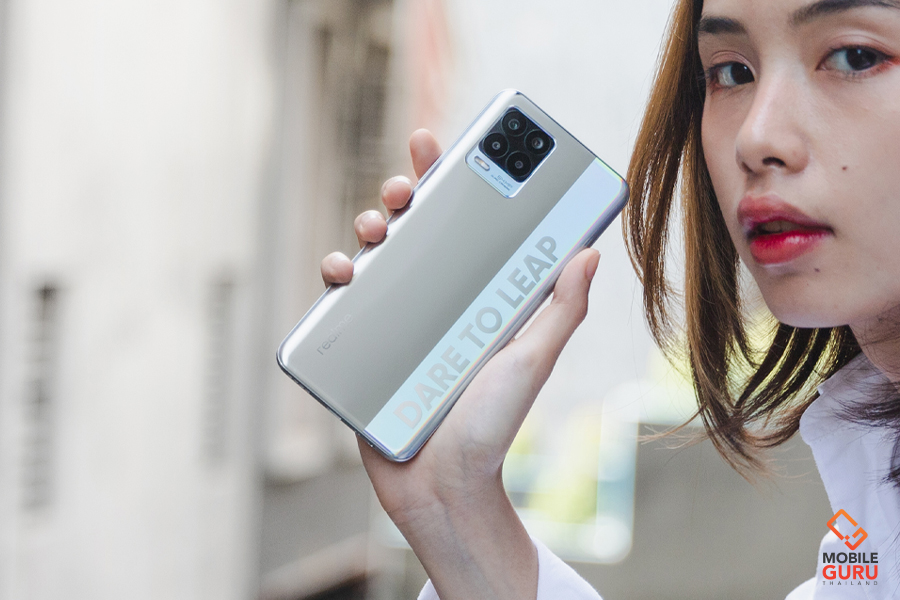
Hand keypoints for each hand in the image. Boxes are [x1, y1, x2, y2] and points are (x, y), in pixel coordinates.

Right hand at [319, 129, 599, 599]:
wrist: (442, 487)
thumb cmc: (492, 427)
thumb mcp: (531, 361)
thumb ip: (562, 312)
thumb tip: (589, 253)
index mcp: (476, 298)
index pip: (464, 229)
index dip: (450, 183)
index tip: (439, 147)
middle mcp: (436, 304)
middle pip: (414, 234)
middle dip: (403, 199)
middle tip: (402, 190)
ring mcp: (396, 325)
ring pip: (374, 261)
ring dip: (367, 231)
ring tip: (374, 230)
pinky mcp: (362, 350)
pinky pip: (342, 306)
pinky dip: (336, 280)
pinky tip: (341, 274)